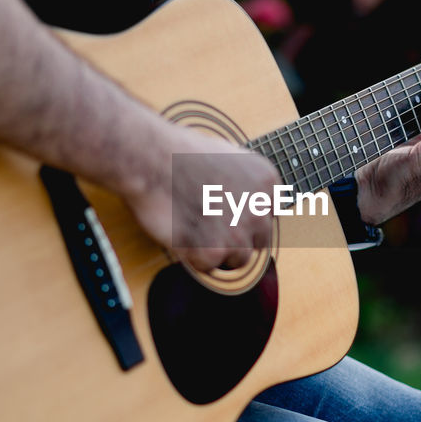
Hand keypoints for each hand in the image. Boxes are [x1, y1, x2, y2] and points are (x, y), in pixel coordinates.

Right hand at [124, 122, 279, 272]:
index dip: (245, 217)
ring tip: (193, 227)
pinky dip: (193, 257)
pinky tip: (181, 232)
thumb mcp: (229, 156)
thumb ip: (247, 184)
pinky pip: (209, 267)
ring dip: (216, 250)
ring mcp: (239, 232)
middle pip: (258, 241)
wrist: (151, 159)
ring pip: (238, 259)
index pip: (269, 215)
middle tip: (207, 225)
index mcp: (267, 181)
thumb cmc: (180, 154)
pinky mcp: (214, 251)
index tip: (225, 212)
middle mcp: (259, 208)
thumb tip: (250, 205)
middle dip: (235, 237)